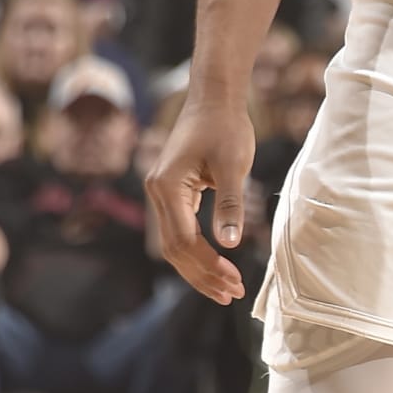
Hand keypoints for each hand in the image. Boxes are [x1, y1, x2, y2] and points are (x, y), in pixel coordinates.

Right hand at [145, 94, 255, 303]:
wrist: (214, 98)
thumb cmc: (226, 126)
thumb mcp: (233, 166)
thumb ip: (230, 205)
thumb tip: (229, 244)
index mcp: (167, 187)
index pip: (184, 241)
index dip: (209, 266)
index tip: (235, 282)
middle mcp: (157, 192)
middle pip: (174, 249)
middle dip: (202, 275)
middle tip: (232, 294)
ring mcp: (162, 193)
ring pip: (175, 244)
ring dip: (198, 268)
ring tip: (225, 288)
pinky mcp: (173, 192)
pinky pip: (180, 230)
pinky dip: (197, 251)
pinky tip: (216, 264)